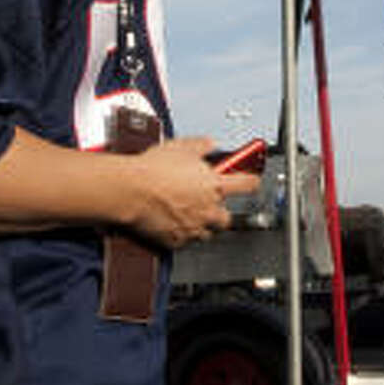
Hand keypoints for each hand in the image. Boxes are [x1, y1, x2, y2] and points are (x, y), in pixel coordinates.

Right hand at [122, 136, 260, 249]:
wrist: (131, 189)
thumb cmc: (153, 169)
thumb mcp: (181, 146)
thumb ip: (202, 145)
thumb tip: (210, 144)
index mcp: (215, 185)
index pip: (247, 185)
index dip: (251, 181)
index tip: (252, 180)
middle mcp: (208, 209)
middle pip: (228, 216)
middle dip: (220, 209)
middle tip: (207, 199)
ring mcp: (194, 227)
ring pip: (208, 231)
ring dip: (203, 223)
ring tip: (187, 211)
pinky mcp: (177, 240)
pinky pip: (186, 240)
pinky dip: (183, 233)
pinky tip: (172, 220)